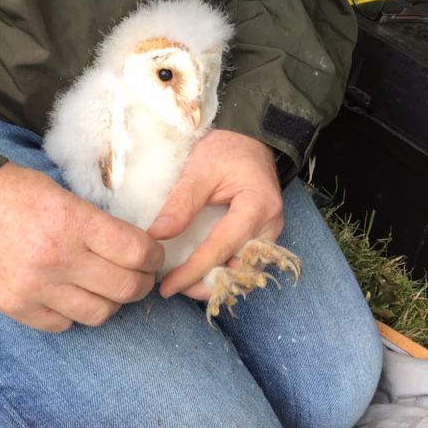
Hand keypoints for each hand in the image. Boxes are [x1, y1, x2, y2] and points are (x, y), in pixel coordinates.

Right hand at [0, 163, 164, 331]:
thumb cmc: (9, 192)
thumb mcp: (58, 192)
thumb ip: (94, 221)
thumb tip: (130, 245)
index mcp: (73, 222)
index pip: (136, 251)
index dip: (154, 255)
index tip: (152, 253)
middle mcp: (58, 259)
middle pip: (125, 287)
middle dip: (141, 282)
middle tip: (138, 275)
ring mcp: (37, 288)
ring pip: (99, 313)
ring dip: (111, 302)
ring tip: (106, 288)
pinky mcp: (16, 307)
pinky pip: (64, 325)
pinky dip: (74, 314)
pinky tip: (71, 296)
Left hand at [147, 130, 282, 299]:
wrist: (248, 140)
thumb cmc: (225, 150)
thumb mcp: (199, 170)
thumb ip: (180, 203)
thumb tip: (157, 236)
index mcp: (257, 207)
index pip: (222, 248)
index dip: (193, 271)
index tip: (168, 286)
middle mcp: (269, 227)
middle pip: (239, 271)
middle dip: (206, 286)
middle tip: (173, 288)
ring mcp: (269, 234)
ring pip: (245, 274)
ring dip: (216, 284)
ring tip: (183, 284)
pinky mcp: (262, 237)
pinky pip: (245, 265)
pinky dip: (223, 274)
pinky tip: (200, 274)